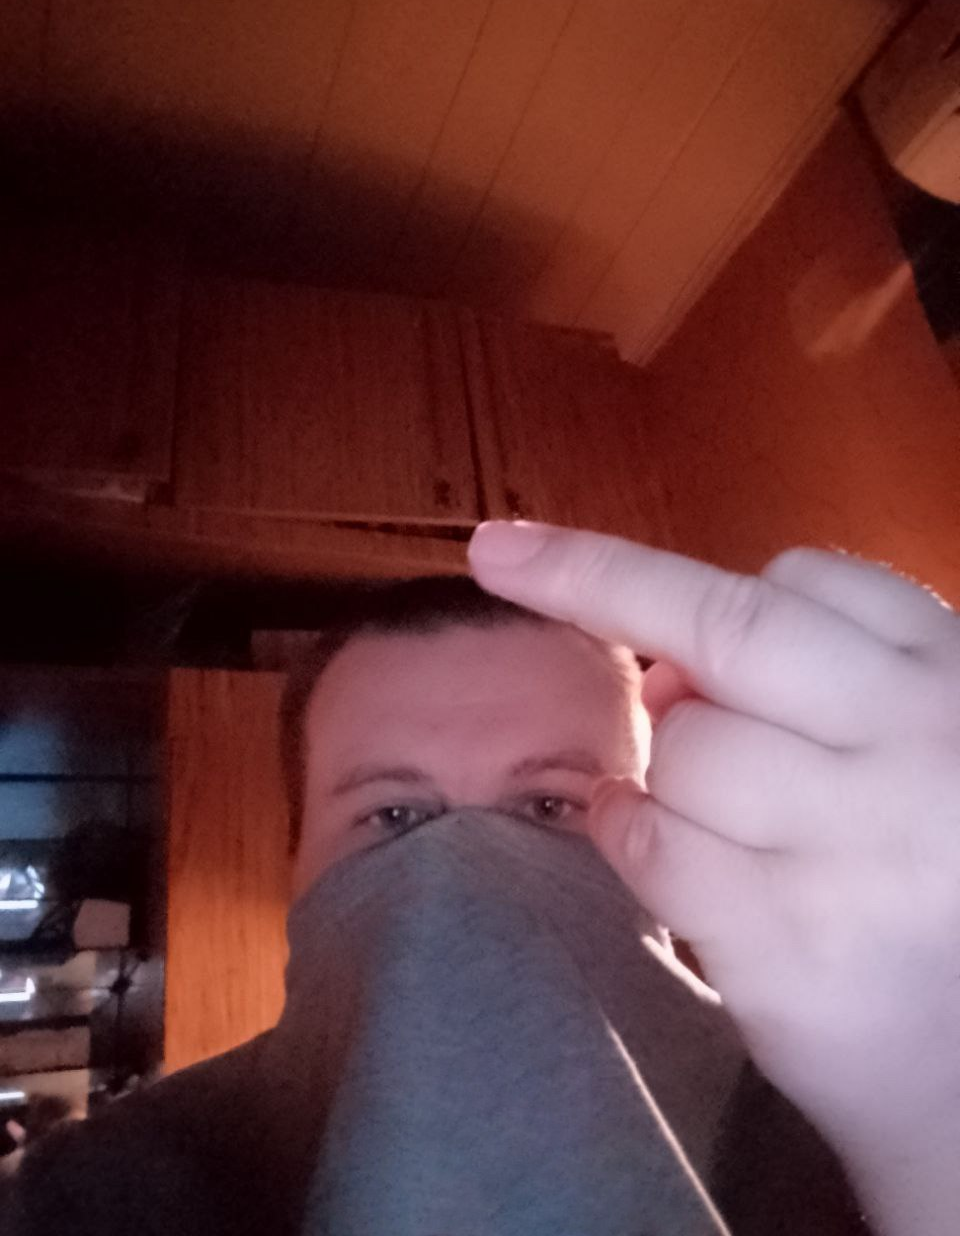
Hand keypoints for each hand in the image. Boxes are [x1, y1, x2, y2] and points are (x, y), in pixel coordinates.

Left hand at [469, 520, 959, 1232]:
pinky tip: (657, 851)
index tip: (573, 555)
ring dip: (668, 776)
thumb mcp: (921, 746)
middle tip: (495, 553)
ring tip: (727, 824)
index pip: (812, 581)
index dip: (701, 582)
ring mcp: (855, 839)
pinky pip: (654, 843)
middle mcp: (919, 743)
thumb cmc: (937, 880)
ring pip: (684, 746)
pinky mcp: (791, 934)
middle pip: (729, 631)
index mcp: (956, 680)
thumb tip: (661, 666)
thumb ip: (821, 684)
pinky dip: (630, 834)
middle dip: (594, 575)